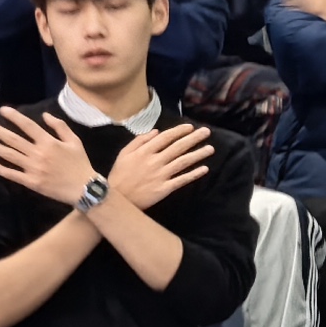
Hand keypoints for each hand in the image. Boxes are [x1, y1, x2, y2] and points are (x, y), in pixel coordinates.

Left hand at [0, 107, 102, 207]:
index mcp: (49, 142)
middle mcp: (38, 153)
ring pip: (10, 155)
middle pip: (13, 140)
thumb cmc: (80, 163)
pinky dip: (0, 169)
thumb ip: (60, 127)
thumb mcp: (75, 141)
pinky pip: (12, 174)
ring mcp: (33, 168)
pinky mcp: (31, 182)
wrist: (84, 188)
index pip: (28, 126)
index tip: (2, 110)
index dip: (14, 117)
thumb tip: (44, 116)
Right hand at [102, 122, 217, 213]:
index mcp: (145, 151)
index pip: (166, 138)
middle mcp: (155, 161)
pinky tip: (204, 169)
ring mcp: (160, 175)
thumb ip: (139, 141)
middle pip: (178, 147)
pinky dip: (193, 174)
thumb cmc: (119, 175)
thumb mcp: (124, 154)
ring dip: (198, 154)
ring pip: (183, 162)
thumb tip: (156, 132)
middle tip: (207, 132)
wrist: (114, 198)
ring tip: (211, 149)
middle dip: (194, 138)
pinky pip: (181, 180)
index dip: (179, 131)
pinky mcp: (164, 189)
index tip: (190, 127)